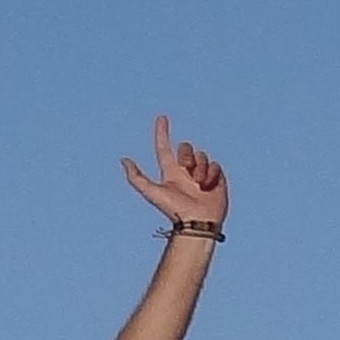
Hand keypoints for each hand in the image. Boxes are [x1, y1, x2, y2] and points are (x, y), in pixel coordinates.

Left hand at [119, 115, 227, 231]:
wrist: (197, 222)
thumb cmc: (174, 209)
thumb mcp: (152, 192)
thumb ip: (136, 177)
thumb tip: (123, 160)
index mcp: (170, 172)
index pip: (163, 148)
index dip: (161, 133)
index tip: (161, 118)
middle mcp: (184, 171)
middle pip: (185, 148)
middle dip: (186, 154)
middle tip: (186, 169)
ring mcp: (201, 173)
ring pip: (201, 155)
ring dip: (199, 168)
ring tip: (198, 185)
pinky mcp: (216, 178)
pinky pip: (215, 164)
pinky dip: (211, 173)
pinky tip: (208, 186)